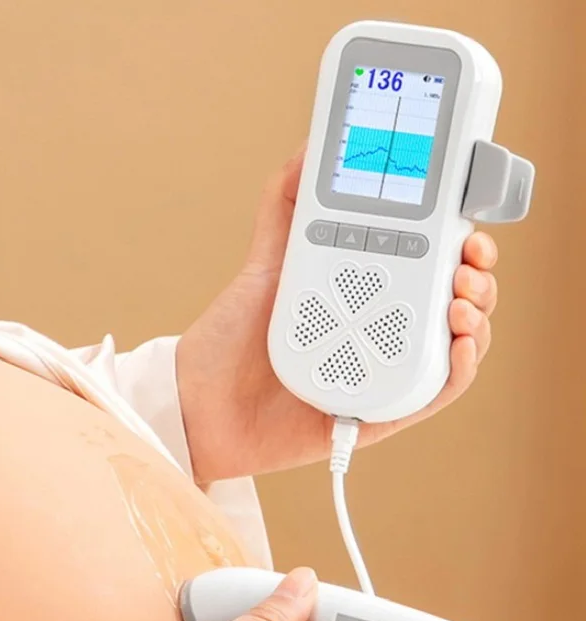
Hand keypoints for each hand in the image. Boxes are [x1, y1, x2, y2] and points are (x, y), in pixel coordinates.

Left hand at [177, 146, 498, 482]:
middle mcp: (379, 330)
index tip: (466, 218)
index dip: (458, 240)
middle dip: (477, 273)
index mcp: (363, 293)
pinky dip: (459, 370)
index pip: (428, 262)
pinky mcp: (379, 413)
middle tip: (468, 256)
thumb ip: (287, 205)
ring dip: (477, 315)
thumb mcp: (264, 263)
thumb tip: (309, 148)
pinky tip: (459, 343)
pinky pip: (434, 393)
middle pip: (453, 299)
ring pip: (455, 343)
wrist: (202, 403)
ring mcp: (381, 370)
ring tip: (460, 297)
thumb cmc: (231, 340)